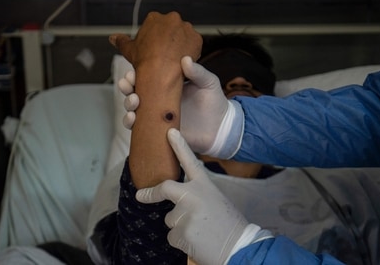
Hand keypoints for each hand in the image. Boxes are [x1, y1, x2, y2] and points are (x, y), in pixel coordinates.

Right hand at [109, 11, 201, 67]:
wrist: (161, 72)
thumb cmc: (145, 61)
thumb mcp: (130, 50)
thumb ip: (121, 41)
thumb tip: (113, 38)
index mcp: (154, 17)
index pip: (155, 27)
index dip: (154, 40)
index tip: (154, 50)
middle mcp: (172, 18)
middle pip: (170, 30)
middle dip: (167, 41)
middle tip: (163, 56)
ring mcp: (186, 27)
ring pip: (183, 36)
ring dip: (179, 46)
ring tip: (173, 60)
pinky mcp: (197, 39)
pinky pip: (194, 45)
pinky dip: (189, 52)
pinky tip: (182, 62)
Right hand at [120, 56, 231, 155]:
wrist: (221, 128)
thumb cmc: (214, 102)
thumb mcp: (209, 82)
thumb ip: (197, 72)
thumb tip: (185, 60)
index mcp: (167, 85)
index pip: (146, 77)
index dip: (135, 74)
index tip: (132, 73)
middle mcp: (159, 99)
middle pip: (134, 91)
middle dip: (126, 87)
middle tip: (128, 85)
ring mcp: (157, 116)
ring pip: (133, 109)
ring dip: (128, 104)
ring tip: (134, 101)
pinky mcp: (159, 131)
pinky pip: (139, 128)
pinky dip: (132, 123)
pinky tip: (133, 119)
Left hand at [136, 129, 248, 264]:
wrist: (240, 247)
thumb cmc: (229, 225)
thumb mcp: (215, 201)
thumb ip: (196, 195)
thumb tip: (176, 201)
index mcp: (205, 186)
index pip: (190, 161)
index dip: (179, 146)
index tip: (170, 132)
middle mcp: (193, 195)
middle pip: (164, 188)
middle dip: (150, 193)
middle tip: (140, 195)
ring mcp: (186, 213)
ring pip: (170, 219)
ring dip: (180, 227)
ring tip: (200, 231)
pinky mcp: (181, 232)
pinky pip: (172, 236)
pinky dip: (181, 241)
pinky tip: (197, 241)